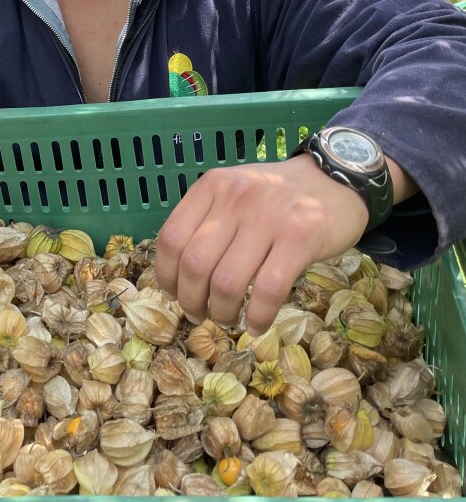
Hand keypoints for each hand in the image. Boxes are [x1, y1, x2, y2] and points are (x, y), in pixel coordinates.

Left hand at [154, 154, 369, 335]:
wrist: (336, 177)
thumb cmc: (279, 193)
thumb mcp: (236, 190)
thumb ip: (208, 218)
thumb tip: (179, 273)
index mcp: (213, 186)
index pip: (171, 238)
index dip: (167, 276)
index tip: (174, 294)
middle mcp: (235, 198)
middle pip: (195, 264)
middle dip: (192, 300)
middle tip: (200, 314)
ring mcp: (268, 217)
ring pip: (228, 282)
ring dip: (223, 312)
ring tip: (228, 319)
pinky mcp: (300, 239)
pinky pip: (268, 290)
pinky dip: (258, 316)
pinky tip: (258, 324)